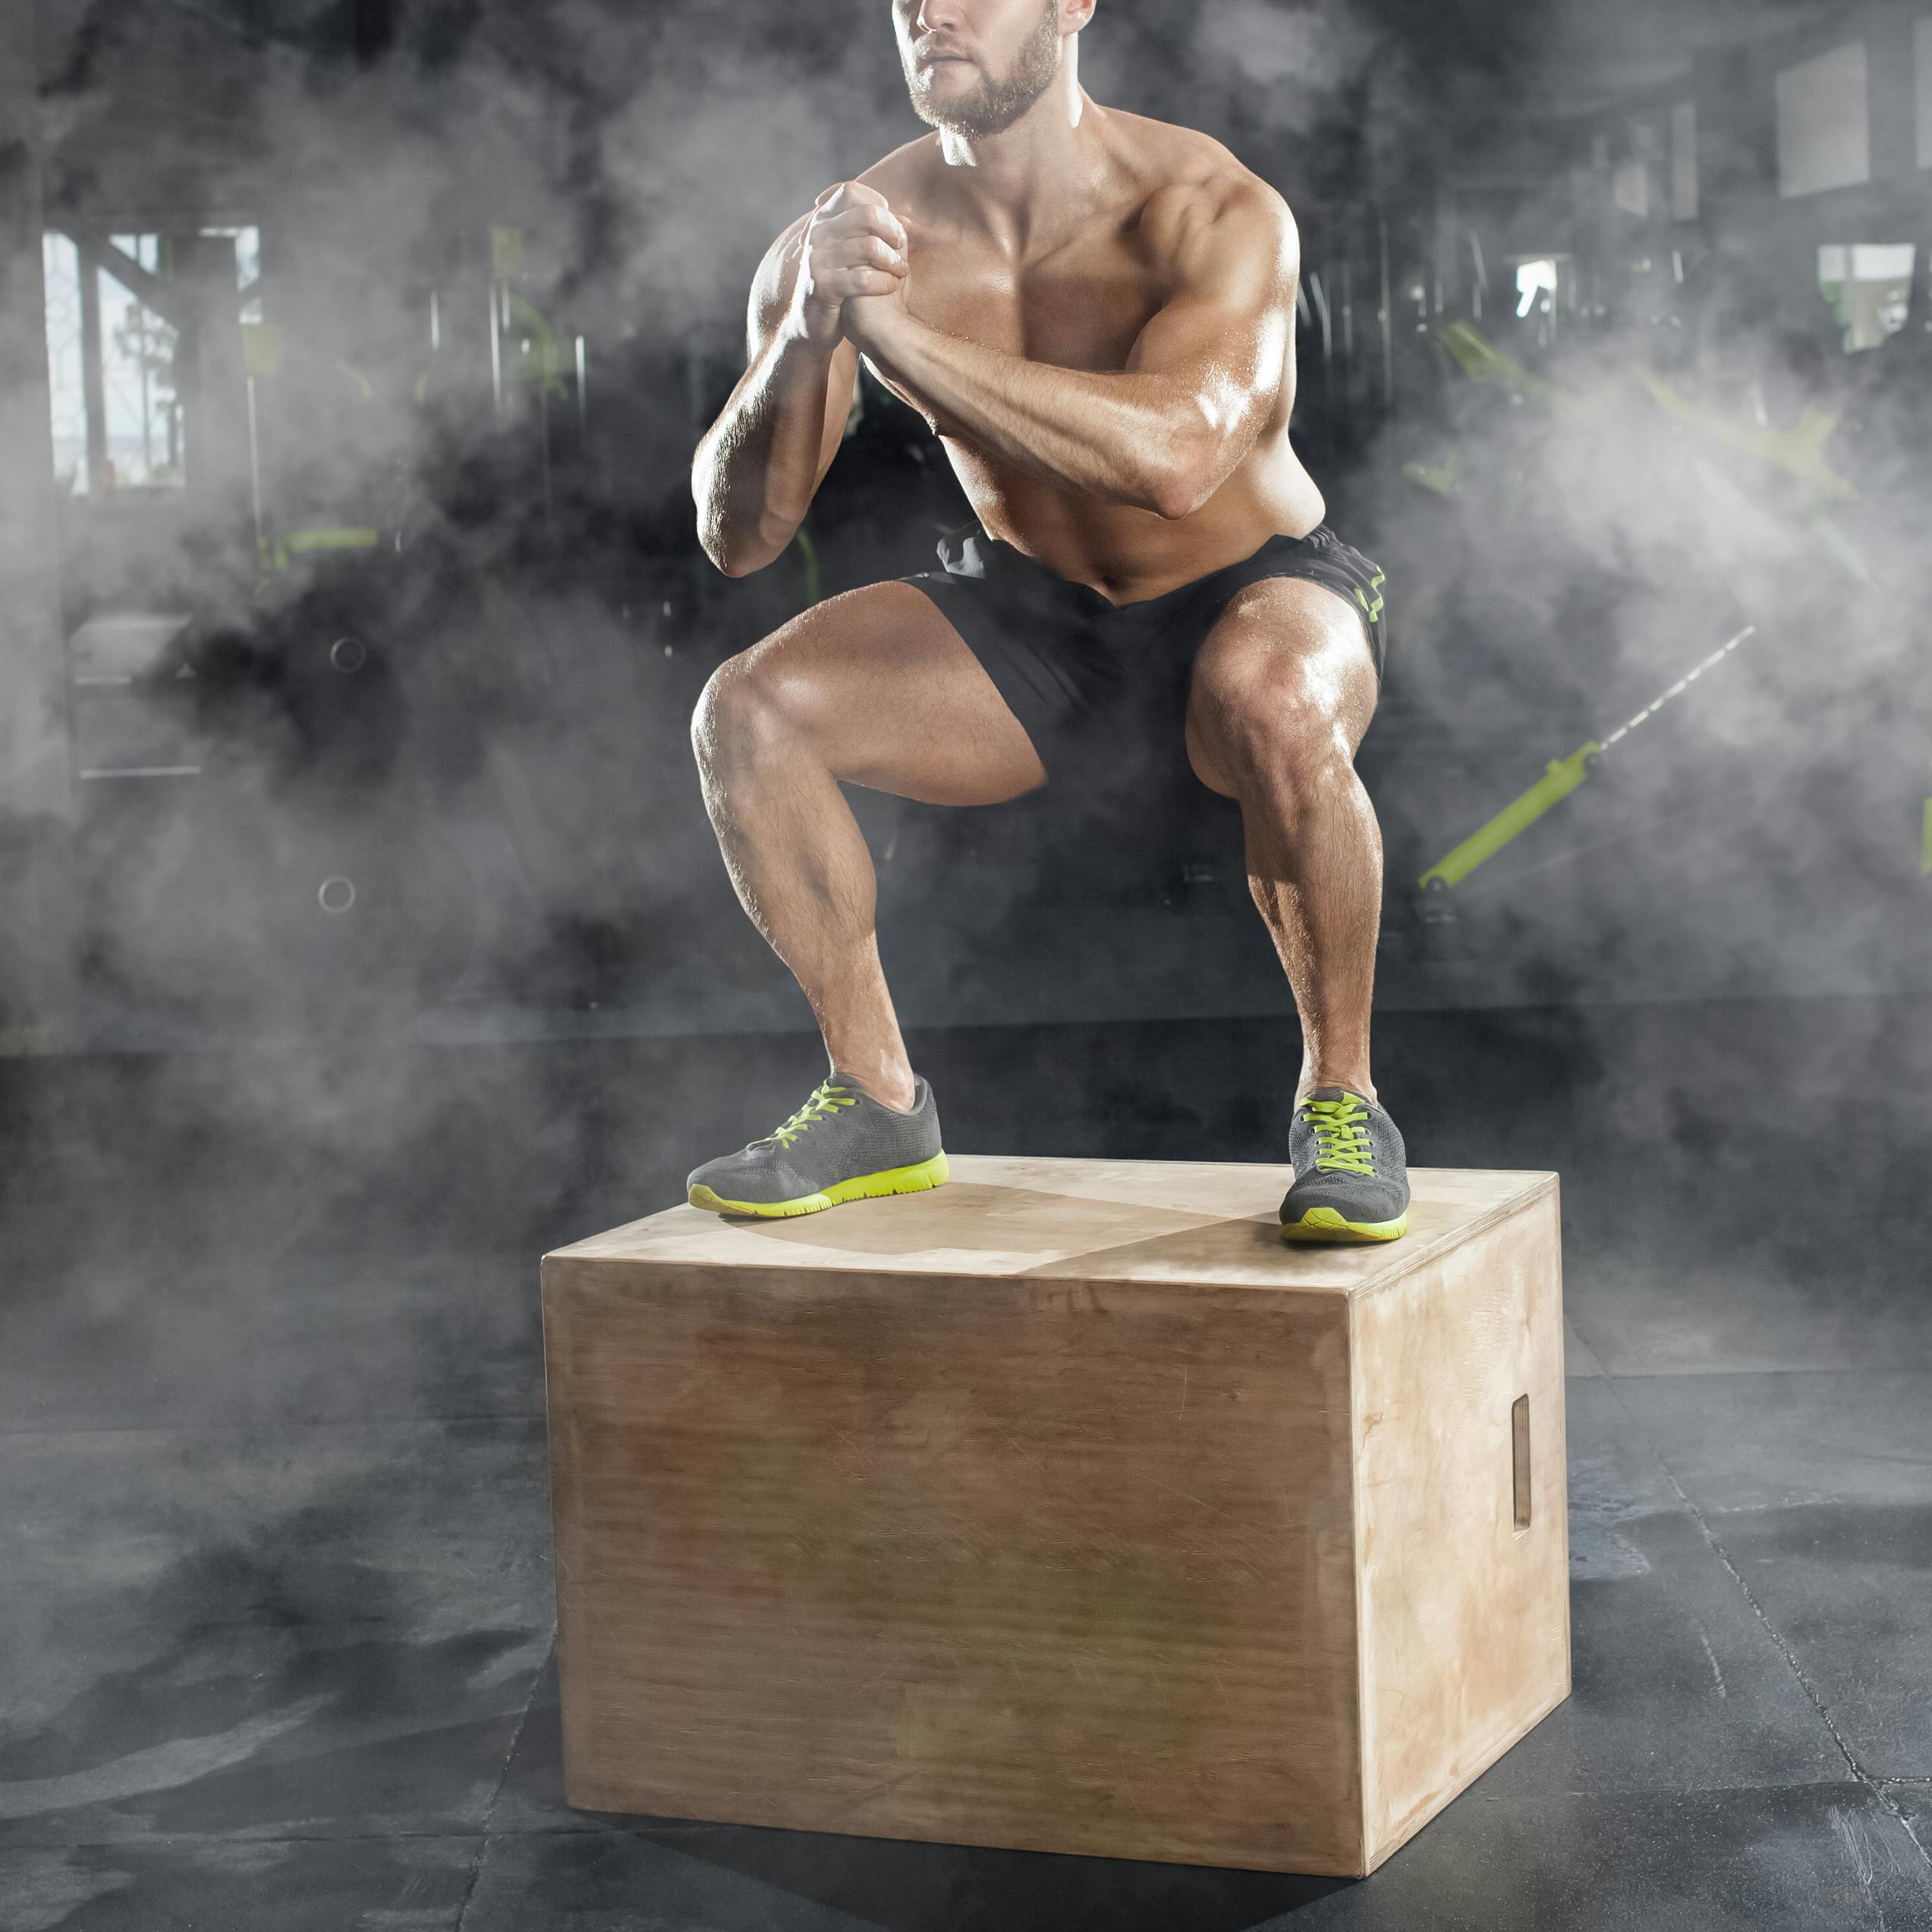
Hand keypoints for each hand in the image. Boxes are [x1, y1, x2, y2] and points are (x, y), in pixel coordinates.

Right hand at [787, 181, 908, 351]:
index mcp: (822, 220)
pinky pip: (864, 278)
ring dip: (894, 260)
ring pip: (870, 247)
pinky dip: (885, 282)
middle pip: (866, 214)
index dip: (878, 203)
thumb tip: (906, 219)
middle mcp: (817, 234)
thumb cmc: (840, 283)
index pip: (851, 191)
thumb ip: (874, 233)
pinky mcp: (823, 287)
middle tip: (902, 247)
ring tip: (902, 271)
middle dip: (892, 230)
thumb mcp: (853, 253)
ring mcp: (817, 260)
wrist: (812, 323)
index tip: (891, 225)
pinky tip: (892, 286)